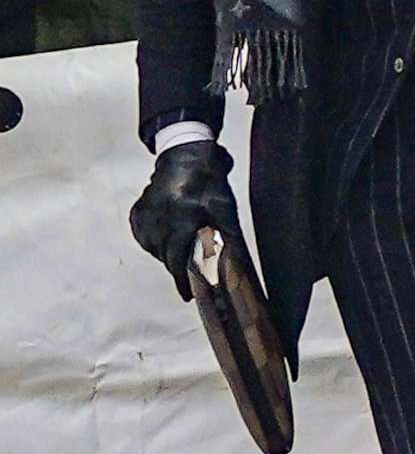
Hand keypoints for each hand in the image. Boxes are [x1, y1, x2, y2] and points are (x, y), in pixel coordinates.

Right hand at [129, 140, 243, 302]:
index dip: (182, 281)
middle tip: (189, 273)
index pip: (177, 260)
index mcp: (180, 222)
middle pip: (165, 256)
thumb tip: (237, 266)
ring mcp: (145, 216)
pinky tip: (168, 233)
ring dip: (167, 252)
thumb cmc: (209, 184)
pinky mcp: (138, 212)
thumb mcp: (226, 211)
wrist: (186, 156)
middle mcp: (158, 221)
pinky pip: (144, 236)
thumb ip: (230, 239)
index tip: (187, 296)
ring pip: (153, 248)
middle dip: (177, 267)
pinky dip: (155, 240)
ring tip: (182, 244)